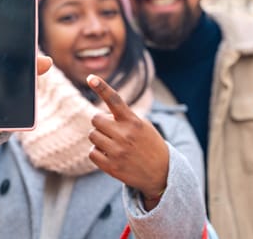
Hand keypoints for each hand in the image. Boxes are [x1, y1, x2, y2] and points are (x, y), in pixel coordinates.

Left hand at [86, 74, 168, 207]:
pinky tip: (110, 155)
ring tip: (113, 144)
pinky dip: (98, 153)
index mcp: (133, 121)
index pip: (114, 100)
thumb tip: (99, 118)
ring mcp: (117, 151)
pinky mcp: (111, 166)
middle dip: (101, 123)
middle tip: (112, 130)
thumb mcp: (143, 125)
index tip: (91, 78)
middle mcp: (125, 135)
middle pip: (96, 119)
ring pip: (92, 135)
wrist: (161, 173)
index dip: (102, 87)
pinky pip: (92, 152)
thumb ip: (123, 118)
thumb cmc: (148, 144)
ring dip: (99, 138)